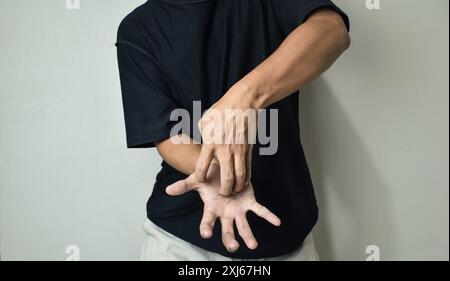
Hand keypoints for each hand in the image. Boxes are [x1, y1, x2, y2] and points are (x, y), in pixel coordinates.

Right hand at [166, 162, 280, 251]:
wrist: (222, 169)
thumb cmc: (209, 178)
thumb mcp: (196, 180)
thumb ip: (184, 186)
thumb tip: (168, 190)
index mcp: (212, 209)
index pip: (207, 222)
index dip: (207, 228)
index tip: (206, 235)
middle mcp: (225, 214)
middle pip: (227, 230)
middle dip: (230, 240)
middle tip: (233, 247)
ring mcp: (238, 210)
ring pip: (243, 226)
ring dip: (249, 236)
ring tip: (253, 245)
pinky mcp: (249, 203)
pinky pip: (260, 211)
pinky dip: (269, 216)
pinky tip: (277, 222)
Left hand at [196, 82, 257, 195]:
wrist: (242, 102)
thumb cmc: (221, 110)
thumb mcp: (204, 122)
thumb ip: (202, 137)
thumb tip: (202, 145)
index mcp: (210, 143)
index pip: (202, 168)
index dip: (200, 178)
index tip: (201, 179)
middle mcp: (225, 149)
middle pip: (225, 178)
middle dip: (224, 191)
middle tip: (222, 194)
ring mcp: (239, 150)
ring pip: (239, 177)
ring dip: (236, 188)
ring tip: (233, 191)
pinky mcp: (249, 149)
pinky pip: (248, 169)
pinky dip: (246, 179)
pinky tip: (243, 183)